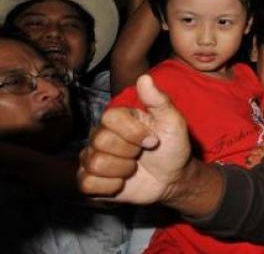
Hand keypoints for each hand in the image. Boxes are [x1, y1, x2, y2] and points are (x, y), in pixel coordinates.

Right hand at [77, 75, 190, 204]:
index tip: (153, 141)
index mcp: (118, 118)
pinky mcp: (90, 180)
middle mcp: (101, 135)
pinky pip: (87, 183)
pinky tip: (122, 182)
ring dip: (122, 170)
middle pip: (101, 142)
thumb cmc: (173, 148)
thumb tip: (144, 78)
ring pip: (95, 163)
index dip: (133, 132)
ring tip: (134, 168)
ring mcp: (93, 157)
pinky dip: (109, 187)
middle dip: (129, 152)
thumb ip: (159, 100)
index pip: (110, 118)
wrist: (174, 178)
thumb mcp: (173, 122)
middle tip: (141, 155)